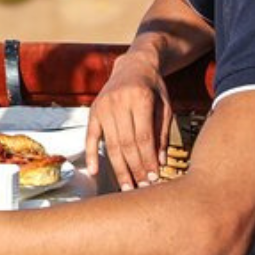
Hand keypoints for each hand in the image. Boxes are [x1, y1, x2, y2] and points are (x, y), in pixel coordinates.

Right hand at [85, 51, 172, 190]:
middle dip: (135, 168)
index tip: (155, 178)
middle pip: (126, 143)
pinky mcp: (93, 111)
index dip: (148, 160)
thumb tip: (161, 162)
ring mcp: (103, 106)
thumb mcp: (165, 106)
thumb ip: (162, 133)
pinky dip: (91, 155)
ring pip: (110, 144)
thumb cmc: (153, 88)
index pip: (143, 137)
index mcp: (140, 98)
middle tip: (142, 188)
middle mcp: (118, 102)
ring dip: (119, 168)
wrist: (133, 65)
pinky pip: (90, 137)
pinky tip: (95, 172)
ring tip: (127, 187)